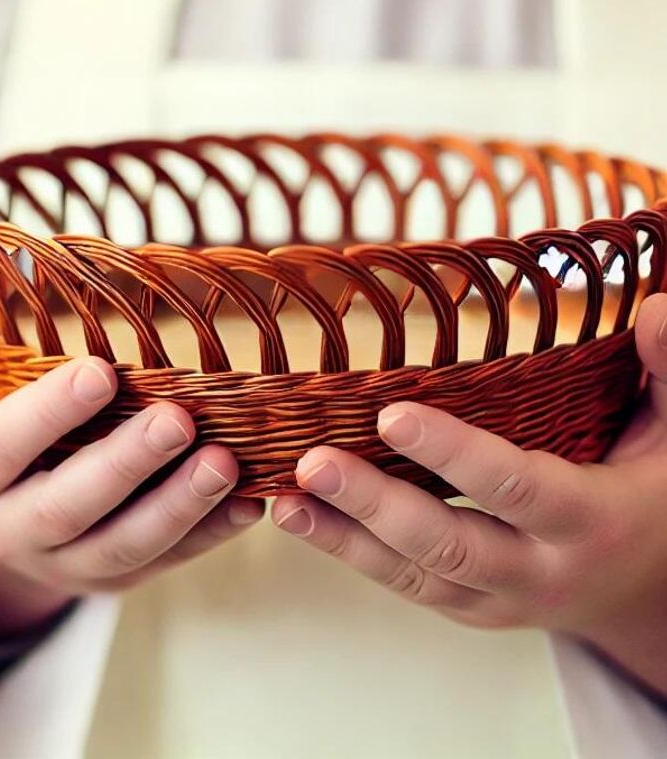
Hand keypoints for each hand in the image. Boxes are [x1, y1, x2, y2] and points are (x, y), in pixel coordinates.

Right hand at [0, 278, 264, 641]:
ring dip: (178, 508)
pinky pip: (164, 563)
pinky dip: (210, 536)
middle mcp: (12, 528)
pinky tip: (252, 500)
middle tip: (177, 419)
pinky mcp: (113, 578)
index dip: (49, 415)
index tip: (101, 370)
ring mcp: (66, 562)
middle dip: (124, 466)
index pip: (1, 449)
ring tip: (227, 462)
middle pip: (67, 508)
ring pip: (123, 546)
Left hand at [270, 294, 666, 699]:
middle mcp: (539, 572)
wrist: (651, 592)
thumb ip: (666, 370)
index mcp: (590, 521)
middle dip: (376, 505)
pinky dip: (347, 552)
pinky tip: (299, 516)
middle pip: (448, 544)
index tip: (392, 417)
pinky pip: (402, 583)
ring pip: (412, 573)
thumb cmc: (656, 494)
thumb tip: (656, 305)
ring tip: (283, 499)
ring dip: (342, 538)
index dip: (456, 456)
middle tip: (312, 464)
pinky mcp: (465, 607)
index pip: (517, 489)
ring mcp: (498, 598)